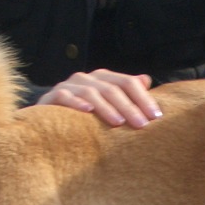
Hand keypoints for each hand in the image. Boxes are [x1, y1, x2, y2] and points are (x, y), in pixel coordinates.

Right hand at [37, 69, 162, 127]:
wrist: (47, 122)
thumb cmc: (84, 117)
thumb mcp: (108, 106)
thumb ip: (126, 93)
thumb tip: (146, 79)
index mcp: (103, 78)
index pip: (127, 83)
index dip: (143, 99)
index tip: (156, 117)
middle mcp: (86, 78)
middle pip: (112, 89)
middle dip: (129, 107)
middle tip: (142, 125)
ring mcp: (68, 86)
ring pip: (91, 92)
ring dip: (106, 107)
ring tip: (119, 123)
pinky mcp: (51, 96)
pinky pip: (64, 96)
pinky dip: (76, 103)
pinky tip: (87, 112)